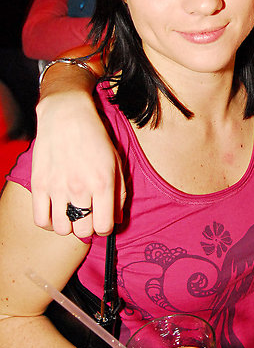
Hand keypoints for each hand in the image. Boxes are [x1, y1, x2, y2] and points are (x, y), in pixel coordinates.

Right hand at [31, 90, 125, 237]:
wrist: (67, 116)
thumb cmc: (95, 138)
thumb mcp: (116, 163)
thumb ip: (120, 194)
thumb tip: (118, 220)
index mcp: (102, 183)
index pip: (104, 226)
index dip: (105, 228)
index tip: (103, 221)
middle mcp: (80, 188)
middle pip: (83, 231)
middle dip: (88, 228)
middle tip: (87, 216)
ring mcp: (57, 187)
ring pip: (62, 229)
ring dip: (69, 226)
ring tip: (72, 214)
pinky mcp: (39, 184)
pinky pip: (41, 220)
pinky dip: (49, 223)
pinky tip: (56, 214)